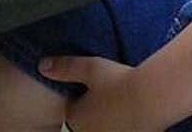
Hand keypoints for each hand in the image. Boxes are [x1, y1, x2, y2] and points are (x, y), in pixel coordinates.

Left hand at [39, 55, 156, 131]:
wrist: (150, 97)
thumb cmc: (117, 82)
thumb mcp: (90, 69)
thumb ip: (66, 68)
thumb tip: (41, 65)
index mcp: (76, 121)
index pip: (70, 114)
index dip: (76, 102)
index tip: (85, 91)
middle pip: (84, 124)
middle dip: (89, 113)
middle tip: (102, 98)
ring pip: (101, 127)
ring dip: (105, 118)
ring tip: (115, 103)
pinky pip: (118, 128)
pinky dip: (120, 122)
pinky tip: (130, 111)